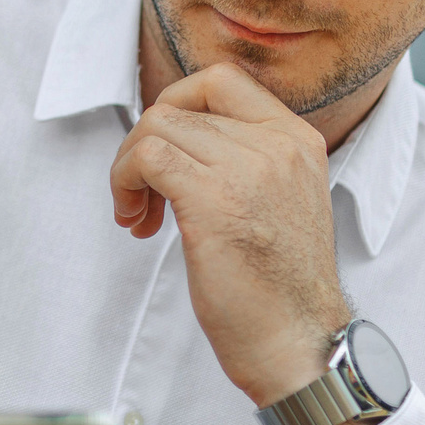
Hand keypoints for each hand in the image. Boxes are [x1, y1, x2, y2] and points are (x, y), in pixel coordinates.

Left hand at [108, 61, 352, 407]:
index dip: (177, 106)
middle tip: (144, 196)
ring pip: (156, 127)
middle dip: (143, 147)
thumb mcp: (279, 200)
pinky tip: (138, 224)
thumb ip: (244, 160)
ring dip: (128, 169)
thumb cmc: (280, 287)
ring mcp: (248, 169)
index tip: (165, 152)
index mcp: (297, 139)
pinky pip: (147, 158)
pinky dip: (125, 184)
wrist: (299, 343)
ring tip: (140, 216)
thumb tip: (177, 137)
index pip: (221, 81)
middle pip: (179, 106)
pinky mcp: (213, 200)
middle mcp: (278, 145)